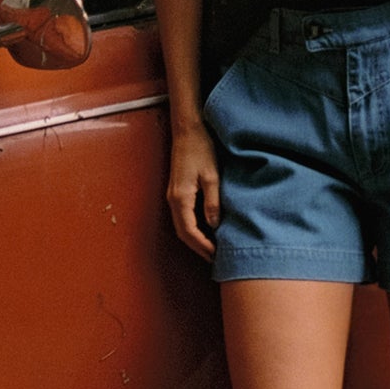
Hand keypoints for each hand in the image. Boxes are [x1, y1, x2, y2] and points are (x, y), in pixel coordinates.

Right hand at [167, 122, 220, 257]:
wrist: (188, 129)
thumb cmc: (201, 148)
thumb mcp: (212, 176)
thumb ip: (212, 202)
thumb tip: (214, 226)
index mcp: (180, 198)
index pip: (189, 231)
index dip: (202, 246)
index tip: (216, 256)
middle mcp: (173, 199)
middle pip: (182, 233)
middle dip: (198, 248)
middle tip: (215, 259)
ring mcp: (173, 195)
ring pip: (182, 226)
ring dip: (196, 239)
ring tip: (212, 248)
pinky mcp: (178, 191)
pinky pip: (183, 216)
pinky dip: (194, 228)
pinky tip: (207, 230)